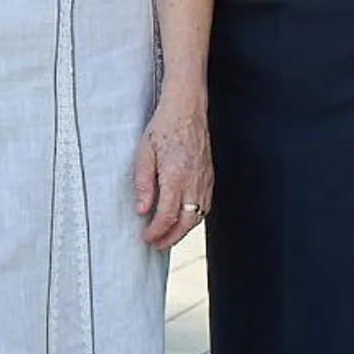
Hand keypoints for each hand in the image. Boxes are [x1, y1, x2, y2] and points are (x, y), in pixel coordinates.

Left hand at [135, 91, 211, 250]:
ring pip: (198, 215)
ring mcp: (204, 179)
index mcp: (176, 177)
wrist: (187, 108)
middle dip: (172, 238)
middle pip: (186, 222)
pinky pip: (206, 204)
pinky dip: (195, 216)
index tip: (147, 237)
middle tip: (158, 245)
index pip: (167, 216)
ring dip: (184, 230)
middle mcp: (194, 181)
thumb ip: (144, 184)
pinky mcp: (209, 175)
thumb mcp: (144, 153)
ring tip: (169, 236)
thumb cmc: (164, 127)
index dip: (156, 232)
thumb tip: (143, 210)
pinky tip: (184, 217)